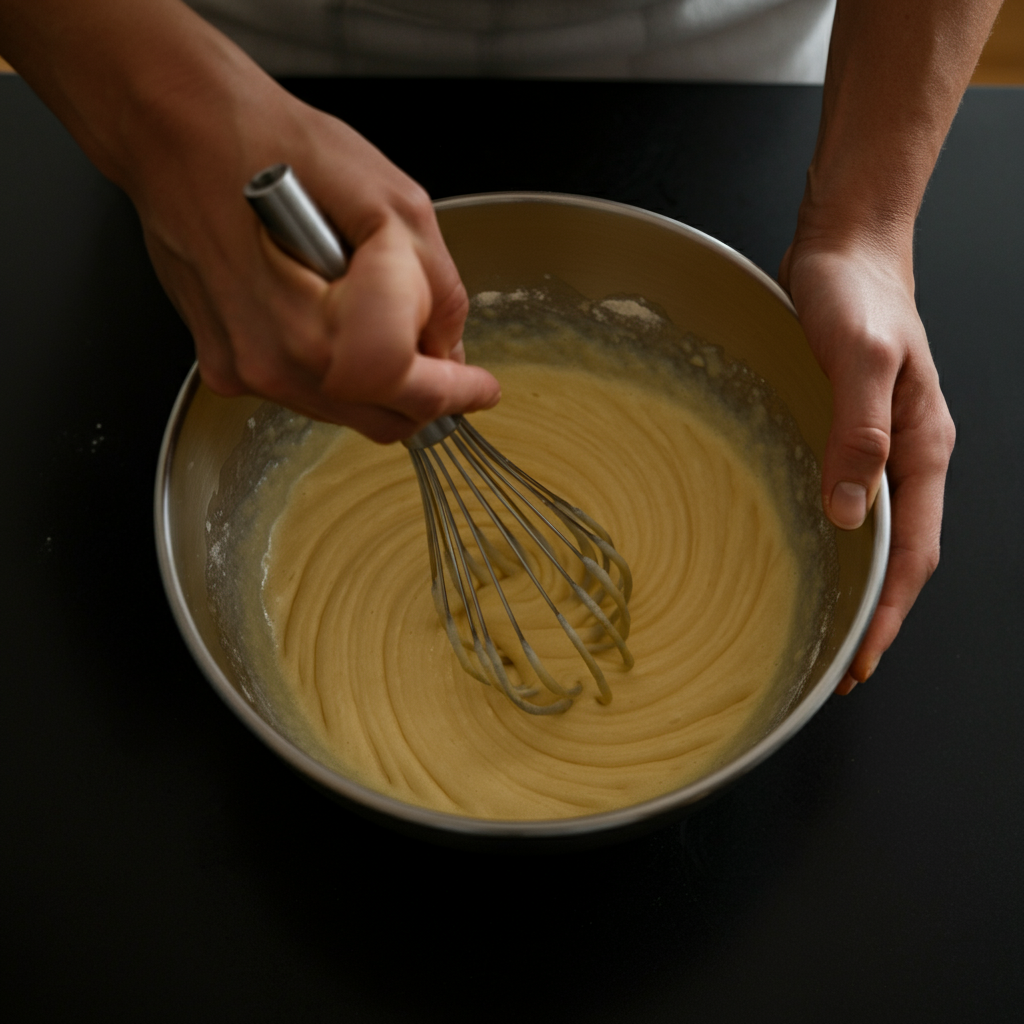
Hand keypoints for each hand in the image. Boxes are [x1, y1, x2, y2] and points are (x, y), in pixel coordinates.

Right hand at [126, 51, 498, 441]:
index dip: (457, 393)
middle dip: (424, 398)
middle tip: (448, 367)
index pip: (410, 392)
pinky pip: (301, 391)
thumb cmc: (268, 143)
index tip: (482, 389)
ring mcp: (243, 369)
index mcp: (315, 326)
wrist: (173, 130)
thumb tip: (449, 346)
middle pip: (380, 420)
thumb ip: (436, 286)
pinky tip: (328, 316)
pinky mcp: (222, 364)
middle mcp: (273, 363)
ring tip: (375, 315)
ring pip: (341, 411)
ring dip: (377, 384)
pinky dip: (334, 371)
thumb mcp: (390, 199)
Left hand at [780, 237, 955, 694]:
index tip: (861, 659)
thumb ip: (857, 431)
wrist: (846, 251)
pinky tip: (807, 554)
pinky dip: (835, 541)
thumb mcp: (857, 356)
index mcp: (923, 448)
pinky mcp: (848, 433)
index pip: (913, 552)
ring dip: (855, 582)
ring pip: (875, 533)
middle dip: (874, 612)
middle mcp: (907, 456)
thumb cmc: (855, 295)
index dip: (889, 610)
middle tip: (838, 664)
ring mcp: (879, 447)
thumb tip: (850, 514)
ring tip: (822, 624)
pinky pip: (849, 501)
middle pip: (900, 554)